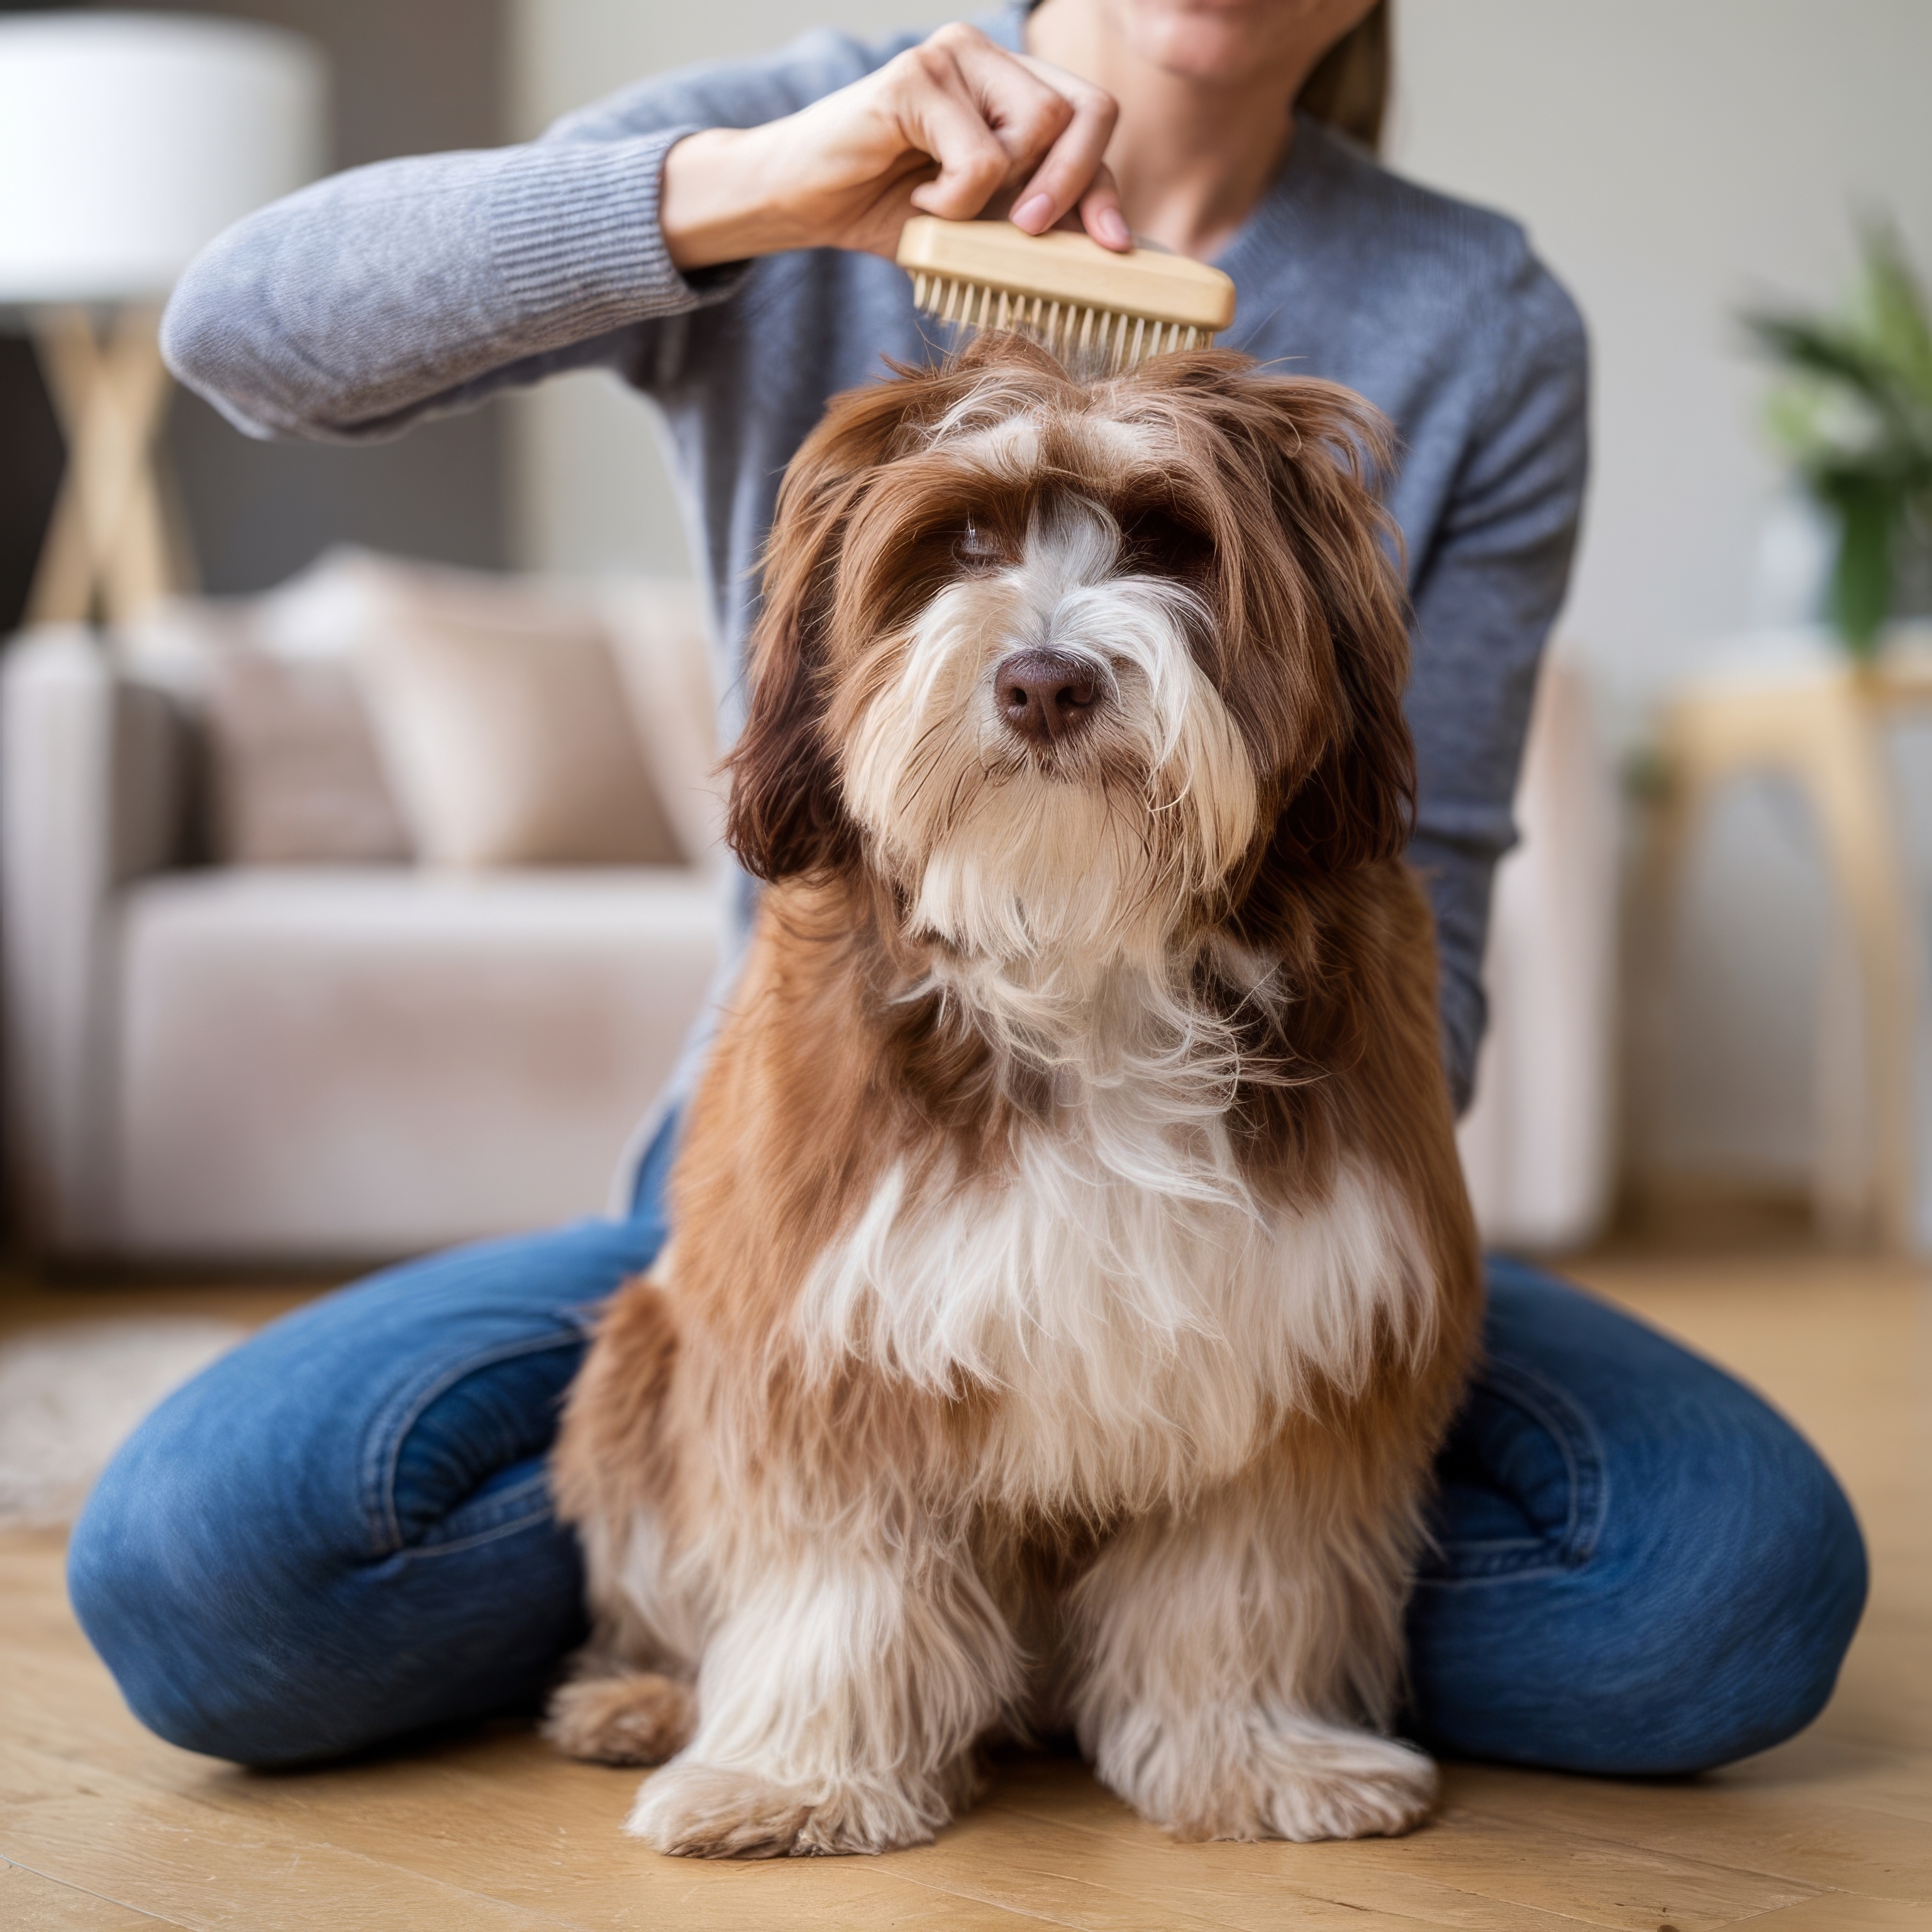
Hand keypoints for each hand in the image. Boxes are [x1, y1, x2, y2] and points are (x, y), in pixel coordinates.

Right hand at [660, 22, 1126, 270]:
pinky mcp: (917, 76)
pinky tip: (919, 201)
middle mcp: (989, 57)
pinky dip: (956, 200)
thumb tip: (1112, 246)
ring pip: (1038, 126)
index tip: (1113, 247)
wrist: (803, 201)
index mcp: (1011, 85)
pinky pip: (981, 155)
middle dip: (1072, 184)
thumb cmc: (888, 208)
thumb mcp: (981, 224)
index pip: (1091, 120)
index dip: (1104, 185)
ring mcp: (954, 57)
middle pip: (1083, 109)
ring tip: (946, 207)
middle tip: (1027, 232)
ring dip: (999, 194)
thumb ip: (1037, 218)